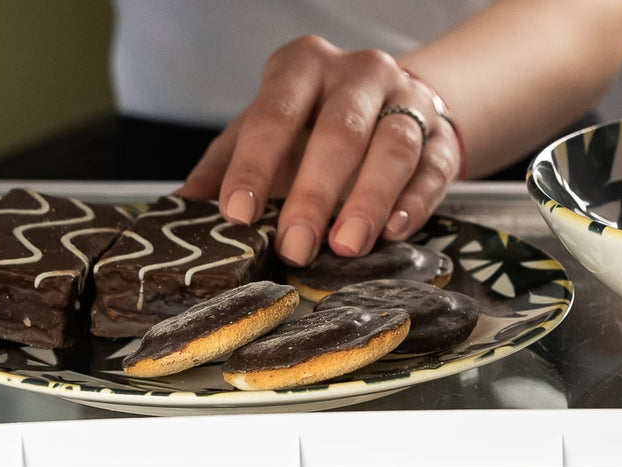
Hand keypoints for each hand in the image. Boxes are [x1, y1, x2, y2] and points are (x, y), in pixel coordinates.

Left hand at [180, 35, 462, 265]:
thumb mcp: (262, 131)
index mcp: (303, 66)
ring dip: (370, 201)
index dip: (254, 165)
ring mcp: (406, 100)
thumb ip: (224, 166)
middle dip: (315, 194)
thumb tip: (181, 208)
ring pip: (393, 147)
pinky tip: (395, 231)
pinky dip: (414, 202)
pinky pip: (433, 168)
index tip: (238, 213)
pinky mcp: (441, 134)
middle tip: (296, 245)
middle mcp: (358, 74)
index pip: (275, 113)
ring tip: (346, 245)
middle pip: (340, 131)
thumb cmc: (314, 124)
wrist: (390, 106)